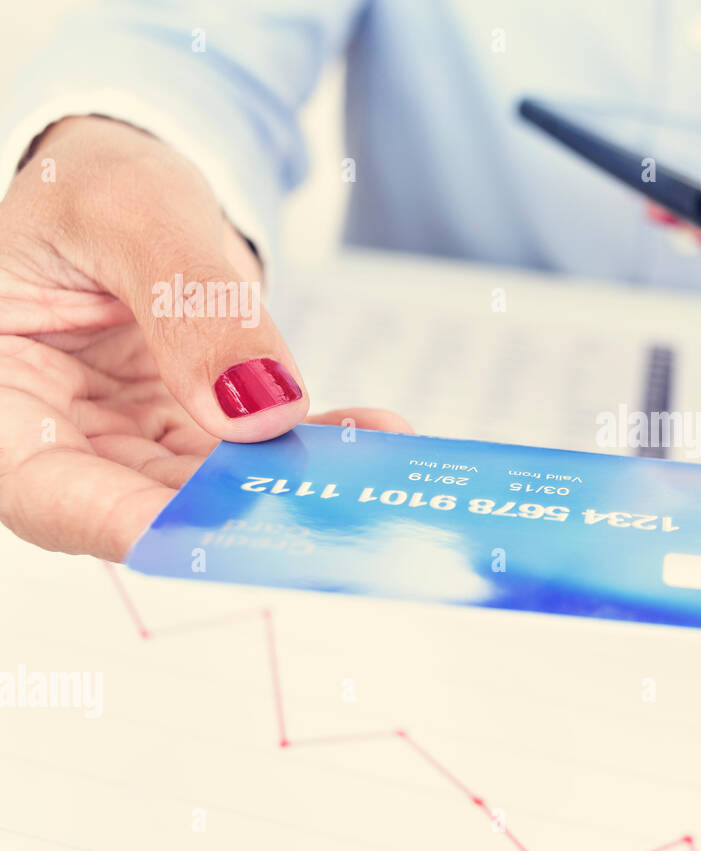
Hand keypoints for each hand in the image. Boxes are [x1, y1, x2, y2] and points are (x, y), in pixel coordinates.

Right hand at [0, 117, 410, 560]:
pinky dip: (307, 446)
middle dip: (235, 508)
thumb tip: (257, 409)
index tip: (201, 531)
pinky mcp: (186, 431)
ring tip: (370, 462)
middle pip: (136, 501)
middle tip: (321, 502)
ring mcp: (124, 438)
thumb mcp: (133, 213)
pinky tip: (368, 433)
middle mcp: (56, 429)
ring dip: (288, 481)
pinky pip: (249, 455)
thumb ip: (189, 305)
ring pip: (207, 489)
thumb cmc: (95, 182)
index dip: (118, 521)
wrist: (135, 189)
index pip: (42, 484)